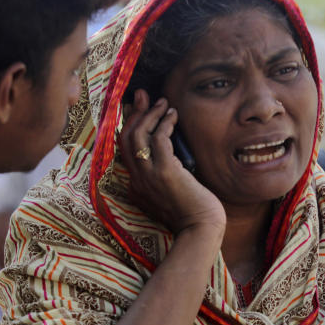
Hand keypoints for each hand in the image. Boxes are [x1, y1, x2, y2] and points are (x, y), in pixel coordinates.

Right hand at [119, 90, 224, 235]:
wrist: (200, 230)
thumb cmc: (191, 213)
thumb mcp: (170, 193)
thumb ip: (163, 176)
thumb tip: (170, 156)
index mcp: (136, 185)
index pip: (124, 149)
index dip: (129, 125)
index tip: (138, 108)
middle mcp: (137, 179)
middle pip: (126, 138)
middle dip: (134, 112)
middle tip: (143, 95)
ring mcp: (149, 176)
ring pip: (138, 135)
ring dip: (150, 114)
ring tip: (163, 102)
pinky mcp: (166, 172)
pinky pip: (159, 139)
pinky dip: (165, 123)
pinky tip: (174, 115)